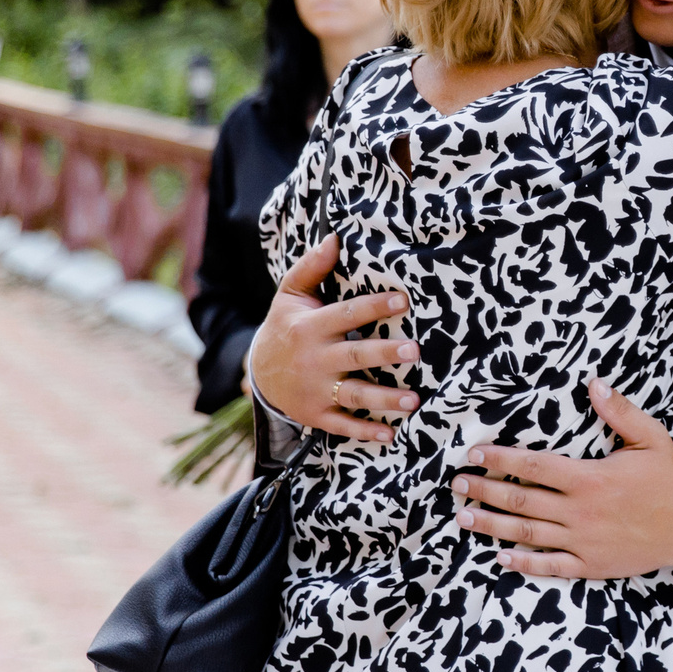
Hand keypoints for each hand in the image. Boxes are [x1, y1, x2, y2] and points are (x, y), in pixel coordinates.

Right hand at [246, 235, 421, 442]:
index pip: (346, 314)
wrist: (258, 372)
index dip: (374, 307)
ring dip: (383, 399)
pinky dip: (365, 431)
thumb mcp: (290, 296)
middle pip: (353, 355)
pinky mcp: (317, 414)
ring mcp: (315, 390)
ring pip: (353, 394)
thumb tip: (335, 238)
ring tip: (413, 400)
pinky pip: (342, 425)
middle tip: (414, 351)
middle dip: (384, 353)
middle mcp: (314, 360)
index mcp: (310, 328)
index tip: (403, 300)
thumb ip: (312, 267)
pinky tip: (390, 433)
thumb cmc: (285, 327)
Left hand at [452, 380, 672, 578]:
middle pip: (521, 500)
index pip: (533, 466)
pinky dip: (524, 564)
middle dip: (484, 490)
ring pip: (527, 534)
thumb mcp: (651, 438)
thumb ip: (619, 412)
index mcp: (591, 478)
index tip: (474, 453)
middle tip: (456, 484)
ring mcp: (584, 541)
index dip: (500, 459)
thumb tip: (593, 383)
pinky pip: (551, 566)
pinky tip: (500, 558)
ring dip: (491, 525)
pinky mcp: (592, 564)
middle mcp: (581, 511)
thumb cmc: (669, 480)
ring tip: (462, 518)